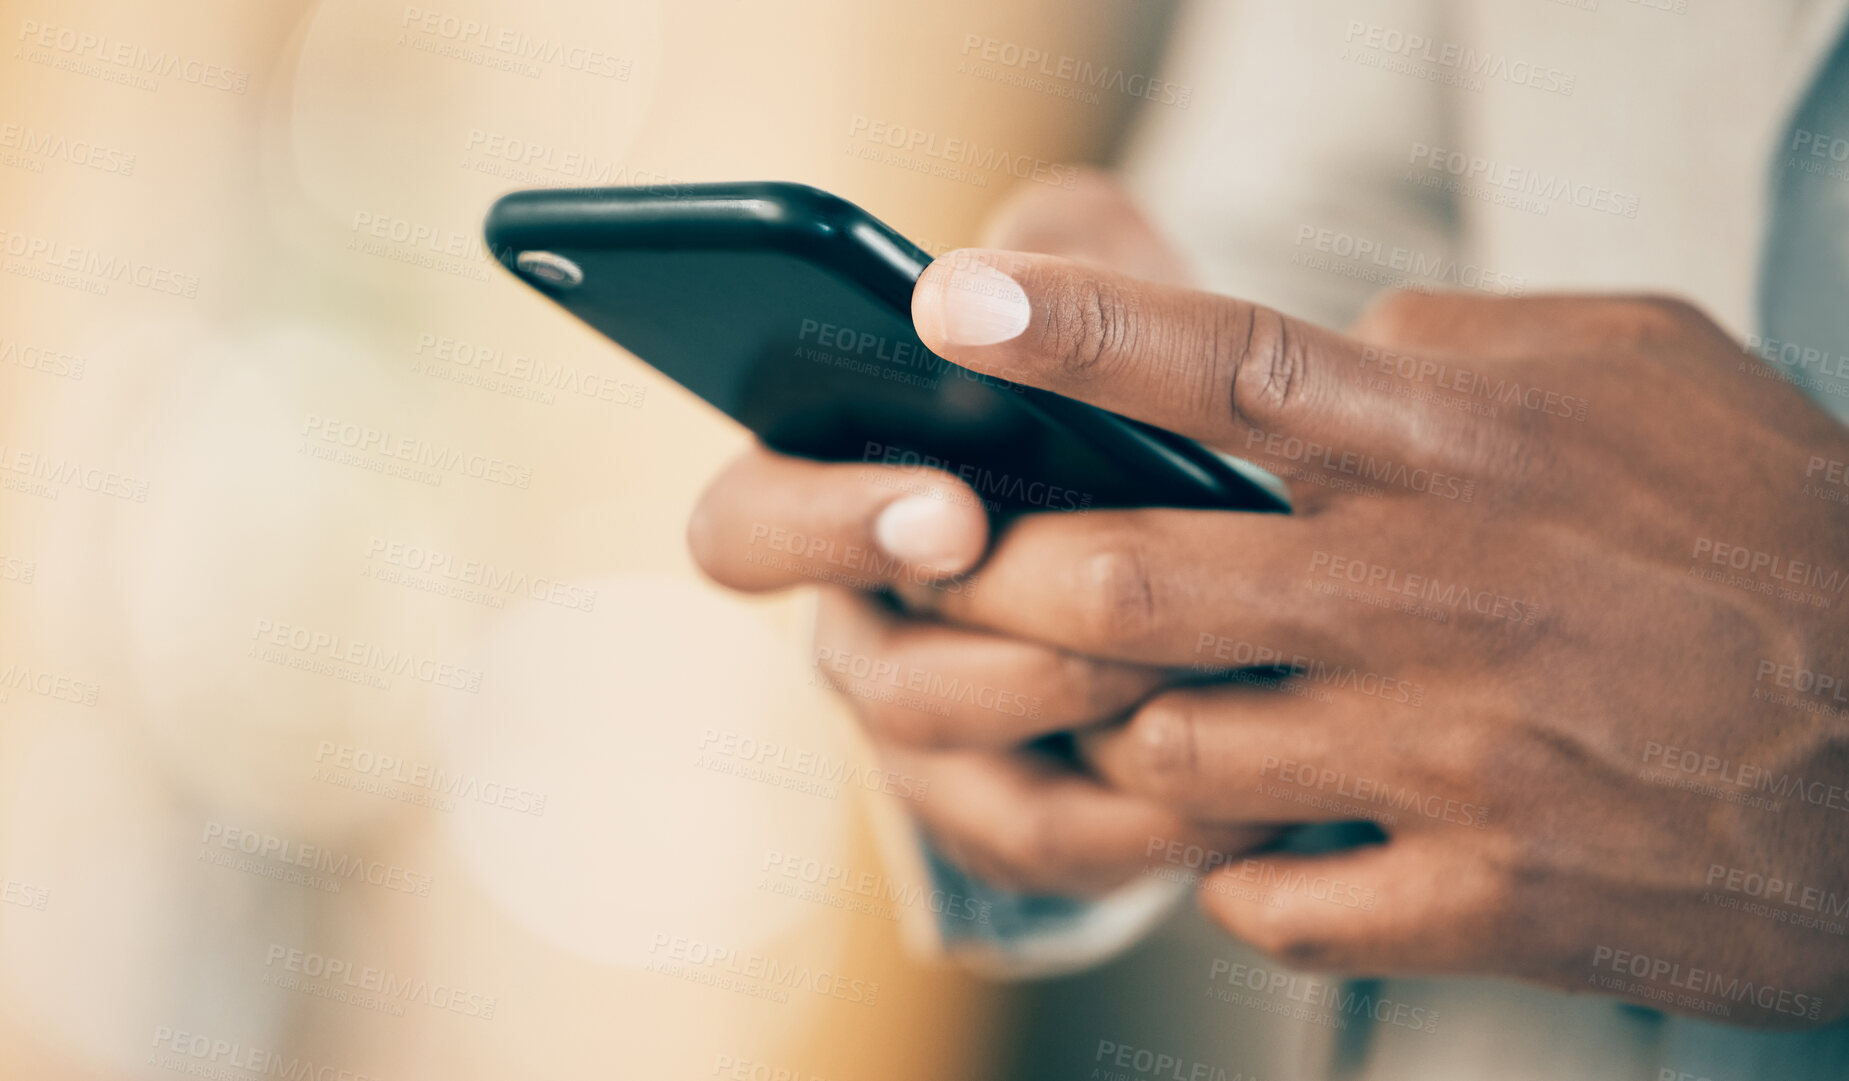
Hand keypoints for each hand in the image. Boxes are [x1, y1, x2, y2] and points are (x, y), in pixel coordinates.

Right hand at [687, 174, 1276, 895]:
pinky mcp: (1012, 823)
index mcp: (834, 507)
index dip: (823, 529)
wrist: (1205, 537)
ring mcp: (929, 743)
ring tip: (1203, 671)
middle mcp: (864, 634)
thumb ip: (1052, 252)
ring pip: (965, 770)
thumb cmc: (1115, 400)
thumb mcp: (1090, 300)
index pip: (745, 532)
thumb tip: (1009, 263)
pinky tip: (1239, 779)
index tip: (950, 507)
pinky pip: (1054, 852)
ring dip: (1081, 721)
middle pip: (875, 679)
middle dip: (994, 651)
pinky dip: (1142, 826)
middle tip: (1113, 619)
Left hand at [894, 246, 1848, 1024]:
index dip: (1069, 334)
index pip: (1224, 366)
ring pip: (1167, 750)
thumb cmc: (1773, 534)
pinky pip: (1262, 896)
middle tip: (980, 572)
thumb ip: (1461, 339)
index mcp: (1461, 449)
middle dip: (1012, 583)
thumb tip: (1331, 335)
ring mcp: (1448, 759)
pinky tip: (1275, 830)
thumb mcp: (1642, 371)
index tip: (950, 308)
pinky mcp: (1479, 895)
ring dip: (1123, 729)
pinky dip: (1235, 864)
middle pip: (1128, 583)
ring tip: (1148, 707)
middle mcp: (1429, 598)